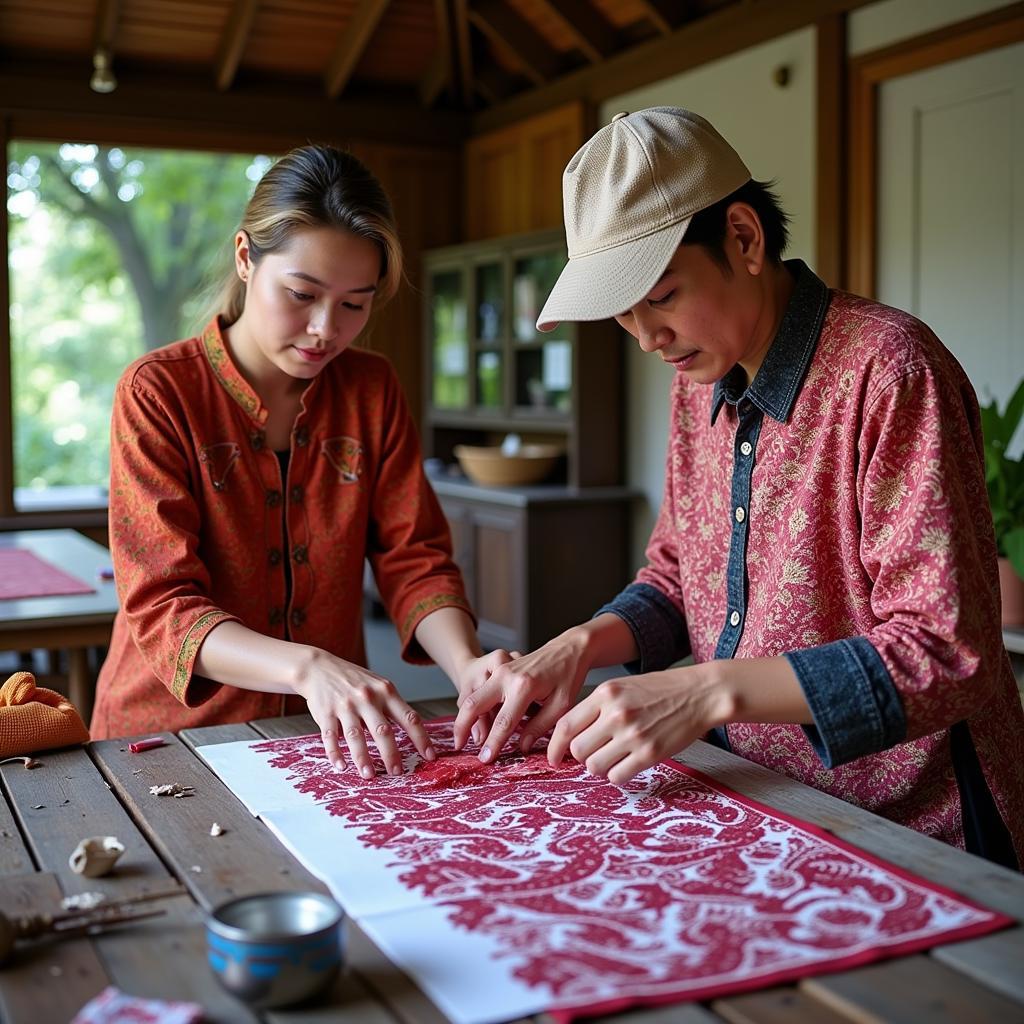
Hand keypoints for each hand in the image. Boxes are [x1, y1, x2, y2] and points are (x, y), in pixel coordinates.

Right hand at [293, 650, 434, 778]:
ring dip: (363, 758)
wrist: (319, 667)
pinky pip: (331, 736)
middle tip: (397, 773)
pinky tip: (341, 766)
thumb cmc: (354, 680)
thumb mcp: (378, 685)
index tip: (430, 756)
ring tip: (369, 775)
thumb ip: (392, 706)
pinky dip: (335, 753)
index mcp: (386, 692)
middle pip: (383, 730)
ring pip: (356, 735)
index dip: (421, 738)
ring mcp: (346, 705)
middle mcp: (368, 698)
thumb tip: (412, 733)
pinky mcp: (326, 713)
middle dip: (391, 754)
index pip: (409, 717)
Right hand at [452, 631, 592, 760]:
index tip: (485, 759)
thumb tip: (522, 747)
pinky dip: (473, 707)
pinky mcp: (499, 670)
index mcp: (524, 687)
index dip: (493, 743)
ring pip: (471, 696)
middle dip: (461, 727)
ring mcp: (500, 671)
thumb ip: (540, 727)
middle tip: (458, 746)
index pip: (503, 722)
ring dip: (465, 718)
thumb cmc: (568, 676)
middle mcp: (506, 676)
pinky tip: (478, 722)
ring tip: (467, 738)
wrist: (568, 648)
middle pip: (473, 704)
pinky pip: (479, 690)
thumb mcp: (561, 705)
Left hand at [546, 664, 730, 784]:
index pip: (565, 726)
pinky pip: (617, 777)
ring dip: (600, 766)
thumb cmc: (660, 690)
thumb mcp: (622, 687)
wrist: (700, 693)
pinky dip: (618, 775)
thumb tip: (571, 736)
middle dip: (582, 756)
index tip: (555, 756)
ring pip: (594, 766)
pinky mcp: (650, 753)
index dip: (555, 746)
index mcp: (606, 694)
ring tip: (613, 757)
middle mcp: (616, 714)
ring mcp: (633, 735)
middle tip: (595, 752)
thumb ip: (597, 708)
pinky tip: (627, 764)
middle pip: (577, 750)